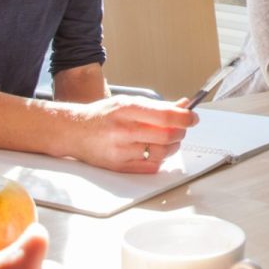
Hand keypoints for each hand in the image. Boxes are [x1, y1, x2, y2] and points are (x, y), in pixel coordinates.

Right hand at [63, 96, 197, 171]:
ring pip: (163, 153)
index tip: (193, 117)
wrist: (75, 131)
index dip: (185, 118)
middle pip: (167, 136)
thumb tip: (184, 106)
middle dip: (181, 132)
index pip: (165, 116)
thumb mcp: (128, 102)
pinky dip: (160, 158)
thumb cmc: (102, 116)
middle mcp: (123, 130)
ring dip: (173, 146)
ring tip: (169, 139)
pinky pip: (152, 166)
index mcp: (126, 109)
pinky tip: (155, 150)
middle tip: (182, 128)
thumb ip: (157, 106)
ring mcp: (121, 151)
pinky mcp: (120, 167)